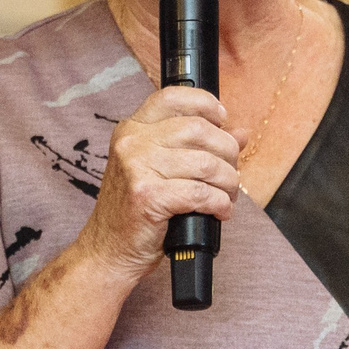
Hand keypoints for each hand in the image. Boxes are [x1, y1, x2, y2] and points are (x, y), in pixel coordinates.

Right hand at [71, 86, 241, 282]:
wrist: (108, 250)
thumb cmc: (136, 212)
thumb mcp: (161, 170)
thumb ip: (198, 147)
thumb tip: (240, 132)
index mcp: (131, 129)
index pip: (173, 97)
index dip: (206, 104)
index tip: (223, 121)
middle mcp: (131, 142)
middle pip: (199, 129)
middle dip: (227, 152)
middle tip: (229, 174)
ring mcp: (137, 167)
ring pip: (207, 164)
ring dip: (228, 183)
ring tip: (226, 196)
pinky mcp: (148, 196)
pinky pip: (202, 194)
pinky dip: (220, 204)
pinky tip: (219, 212)